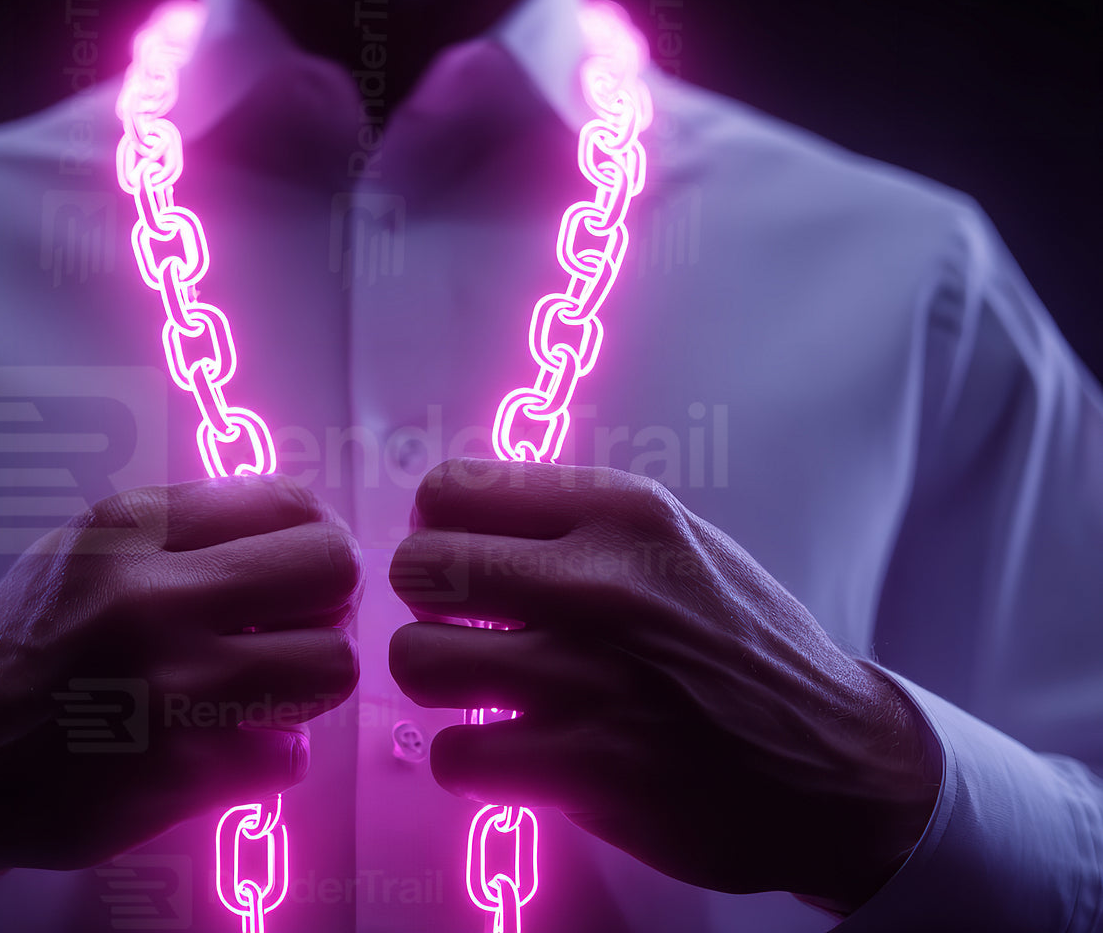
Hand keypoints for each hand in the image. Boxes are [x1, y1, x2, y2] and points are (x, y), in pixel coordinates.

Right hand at [0, 475, 361, 883]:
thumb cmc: (25, 647)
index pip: (293, 504)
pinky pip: (291, 752)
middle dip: (329, 598)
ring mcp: (171, 689)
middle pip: (334, 569)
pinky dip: (268, 753)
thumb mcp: (86, 551)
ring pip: (333, 664)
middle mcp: (152, 599)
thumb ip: (185, 529)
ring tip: (267, 683)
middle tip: (299, 622)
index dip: (314, 537)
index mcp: (130, 529)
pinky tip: (223, 744)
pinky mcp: (181, 774)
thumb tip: (302, 523)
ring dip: (309, 679)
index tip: (301, 565)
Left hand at [388, 458, 938, 912]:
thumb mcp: (678, 543)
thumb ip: (572, 520)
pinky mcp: (587, 770)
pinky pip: (455, 756)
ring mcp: (593, 680)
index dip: (439, 528)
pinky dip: (473, 759)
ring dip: (440, 681)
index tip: (463, 559)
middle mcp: (604, 586)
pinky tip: (516, 749)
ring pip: (419, 661)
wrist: (838, 762)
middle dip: (427, 602)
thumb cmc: (741, 644)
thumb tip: (453, 506)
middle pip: (420, 569)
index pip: (452, 488)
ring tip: (484, 686)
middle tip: (465, 624)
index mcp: (625, 514)